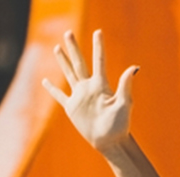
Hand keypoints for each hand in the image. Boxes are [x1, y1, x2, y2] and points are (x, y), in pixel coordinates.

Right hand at [41, 30, 138, 151]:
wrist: (110, 142)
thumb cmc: (120, 125)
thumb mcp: (124, 104)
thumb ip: (125, 85)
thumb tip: (134, 67)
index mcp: (101, 85)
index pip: (99, 61)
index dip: (98, 46)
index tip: (98, 32)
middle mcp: (89, 88)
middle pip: (79, 63)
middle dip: (73, 48)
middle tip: (68, 32)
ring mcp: (79, 97)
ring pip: (68, 74)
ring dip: (62, 61)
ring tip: (57, 47)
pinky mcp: (72, 108)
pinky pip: (59, 96)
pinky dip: (51, 89)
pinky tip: (45, 80)